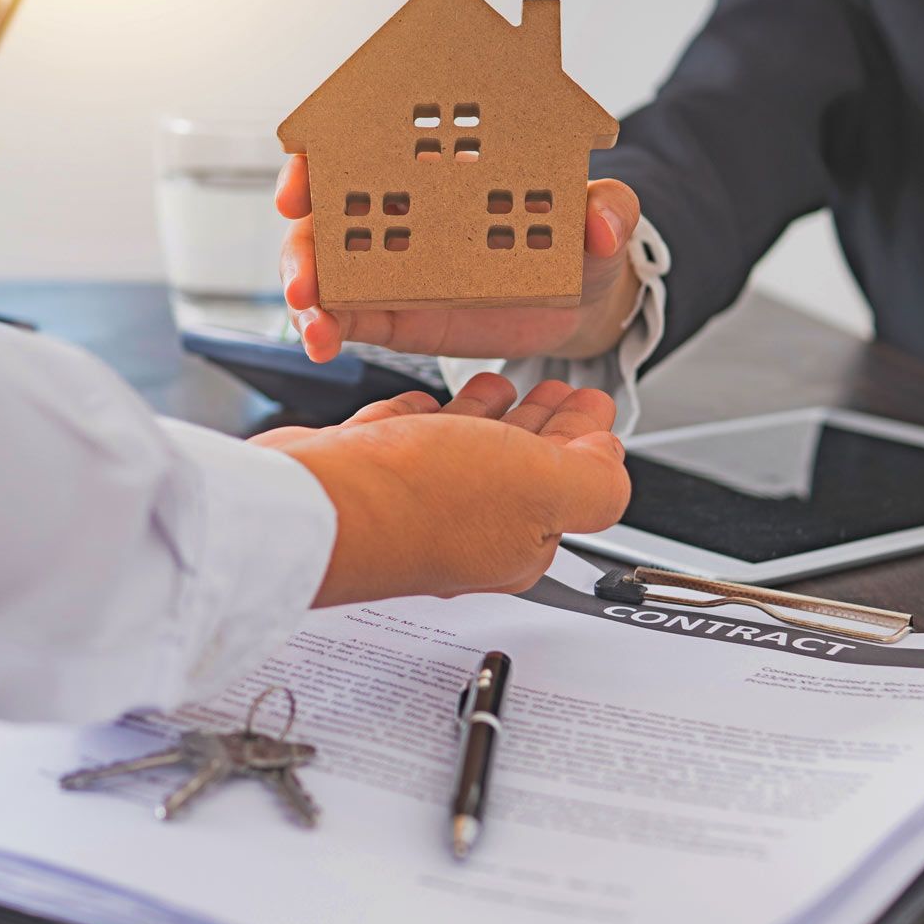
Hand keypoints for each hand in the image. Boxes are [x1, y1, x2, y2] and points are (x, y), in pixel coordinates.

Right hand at [251, 374, 629, 604]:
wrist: (314, 502)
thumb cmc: (419, 500)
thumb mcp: (544, 485)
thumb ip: (594, 481)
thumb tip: (609, 460)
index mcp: (519, 537)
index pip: (573, 484)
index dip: (590, 439)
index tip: (595, 401)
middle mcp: (465, 526)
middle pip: (521, 469)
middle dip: (545, 427)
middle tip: (560, 392)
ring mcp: (411, 500)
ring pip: (462, 452)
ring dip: (488, 417)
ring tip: (499, 386)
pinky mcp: (363, 473)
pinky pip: (401, 442)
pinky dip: (422, 419)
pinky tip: (424, 405)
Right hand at [275, 154, 642, 362]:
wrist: (577, 303)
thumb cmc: (578, 241)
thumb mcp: (602, 214)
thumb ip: (607, 209)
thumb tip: (600, 224)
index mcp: (439, 169)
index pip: (366, 145)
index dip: (323, 154)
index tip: (305, 178)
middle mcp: (400, 212)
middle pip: (325, 213)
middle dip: (302, 240)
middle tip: (305, 274)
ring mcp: (388, 265)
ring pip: (323, 269)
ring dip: (306, 293)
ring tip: (314, 324)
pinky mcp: (390, 314)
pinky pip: (344, 318)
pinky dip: (324, 329)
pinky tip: (322, 345)